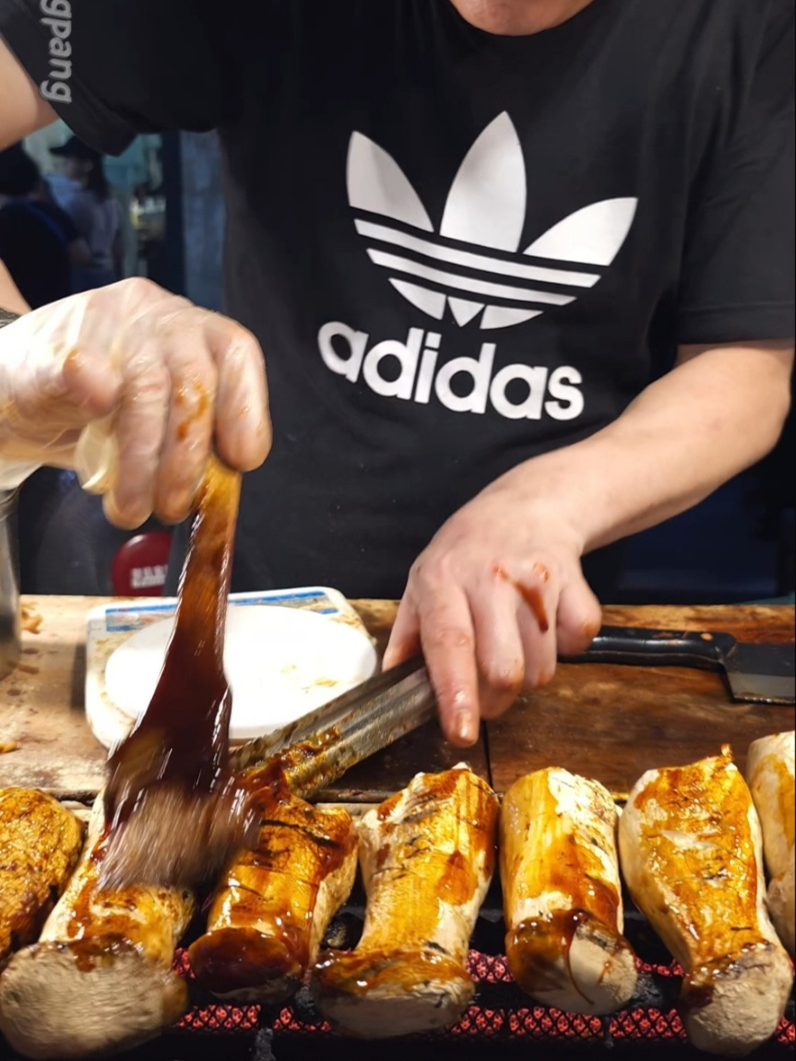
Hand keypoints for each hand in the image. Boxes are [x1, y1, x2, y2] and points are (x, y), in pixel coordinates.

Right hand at [0, 279, 269, 525]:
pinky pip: (81, 370)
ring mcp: (106, 322)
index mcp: (196, 330)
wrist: (16, 377)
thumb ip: (194, 439)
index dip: (246, 408)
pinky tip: (96, 445)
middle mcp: (159, 317)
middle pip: (191, 383)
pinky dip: (95, 403)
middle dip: (186, 458)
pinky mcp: (53, 343)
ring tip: (131, 507)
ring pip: (143, 390)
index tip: (243, 459)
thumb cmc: (103, 403)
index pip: (236, 352)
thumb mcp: (161, 416)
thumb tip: (218, 487)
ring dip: (141, 461)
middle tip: (172, 506)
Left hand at [382, 481, 601, 746]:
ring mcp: (537, 580)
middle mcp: (491, 578)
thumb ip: (407, 636)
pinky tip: (546, 624)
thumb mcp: (422, 579)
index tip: (460, 732)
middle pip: (504, 669)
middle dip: (496, 700)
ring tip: (514, 646)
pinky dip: (566, 648)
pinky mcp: (577, 582)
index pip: (450, 643)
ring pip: (543, 668)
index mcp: (444, 579)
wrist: (530, 507)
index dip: (456, 693)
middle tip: (486, 692)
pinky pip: (579, 642)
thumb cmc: (467, 551)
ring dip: (529, 675)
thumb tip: (391, 687)